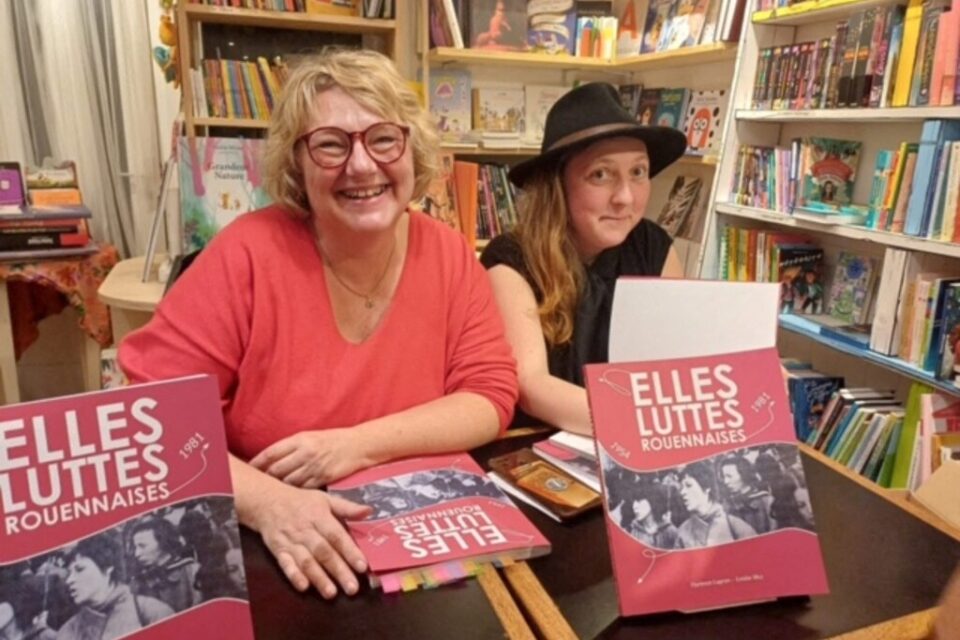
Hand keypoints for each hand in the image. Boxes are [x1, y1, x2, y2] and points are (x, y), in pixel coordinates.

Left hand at [250, 428, 368, 486]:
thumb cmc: (332, 440)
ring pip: (288, 481)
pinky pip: (303, 488)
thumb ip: (291, 446)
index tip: (247, 469)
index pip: (271, 452)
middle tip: (256, 484)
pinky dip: (294, 492)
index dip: (256, 462)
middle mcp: (305, 452)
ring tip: (270, 492)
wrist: (357, 445)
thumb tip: (271, 458)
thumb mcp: (310, 436)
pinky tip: (289, 496)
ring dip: (278, 487)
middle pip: (276, 469)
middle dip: (264, 478)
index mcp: (299, 439)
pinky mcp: (323, 478)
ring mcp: (314, 466)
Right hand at [253, 483, 371, 597]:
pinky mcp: (278, 550)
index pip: (336, 536)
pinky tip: (304, 587)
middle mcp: (306, 530)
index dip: (349, 551)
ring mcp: (291, 542)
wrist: (266, 501)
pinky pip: (285, 564)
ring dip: (319, 578)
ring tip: (332, 593)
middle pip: (324, 552)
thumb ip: (347, 507)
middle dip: (338, 571)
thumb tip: (369, 511)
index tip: (362, 566)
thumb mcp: (325, 499)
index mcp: (319, 516)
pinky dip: (294, 575)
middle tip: (352, 588)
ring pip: (306, 561)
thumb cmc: (301, 502)